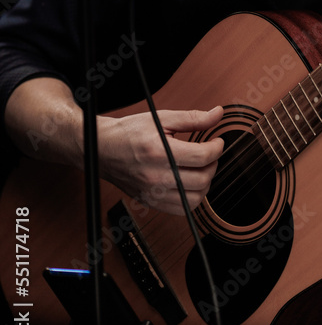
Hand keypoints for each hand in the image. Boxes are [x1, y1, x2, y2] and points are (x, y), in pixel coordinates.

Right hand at [96, 105, 224, 213]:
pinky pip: (180, 210)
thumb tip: (216, 114)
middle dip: (213, 164)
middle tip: (210, 153)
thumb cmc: (128, 132)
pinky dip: (191, 198)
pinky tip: (189, 182)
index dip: (217, 148)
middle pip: (202, 179)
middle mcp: (156, 176)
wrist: (101, 148)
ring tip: (201, 168)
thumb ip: (192, 118)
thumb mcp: (161, 118)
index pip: (202, 156)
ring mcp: (152, 192)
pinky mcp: (150, 202)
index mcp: (159, 152)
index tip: (217, 142)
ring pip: (195, 199)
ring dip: (205, 183)